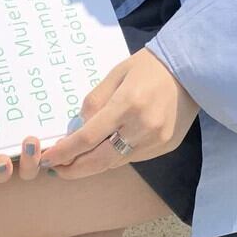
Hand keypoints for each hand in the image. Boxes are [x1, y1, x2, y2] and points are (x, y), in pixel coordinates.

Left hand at [38, 47, 199, 179]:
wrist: (189, 69)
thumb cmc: (148, 67)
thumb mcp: (116, 74)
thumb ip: (94, 102)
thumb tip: (79, 129)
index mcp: (127, 103)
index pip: (88, 137)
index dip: (64, 152)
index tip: (48, 158)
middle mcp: (142, 127)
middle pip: (100, 160)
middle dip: (74, 168)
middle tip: (57, 169)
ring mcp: (157, 140)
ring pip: (116, 162)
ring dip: (94, 163)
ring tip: (79, 159)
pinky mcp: (166, 146)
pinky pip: (133, 158)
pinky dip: (116, 156)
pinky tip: (110, 146)